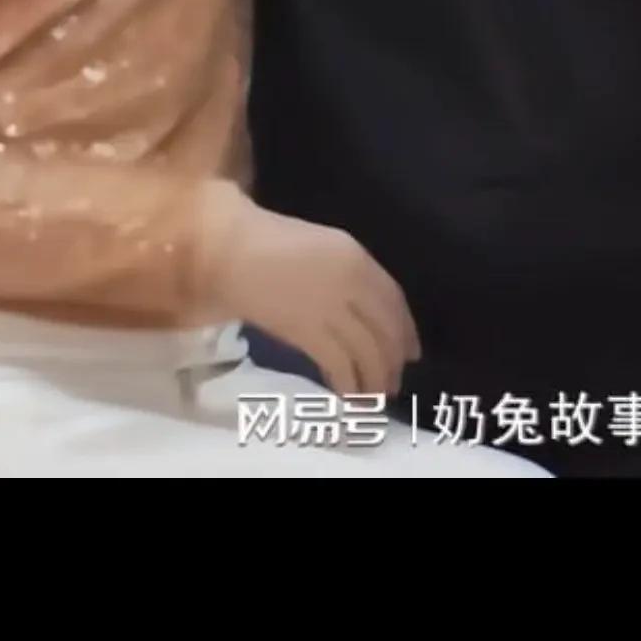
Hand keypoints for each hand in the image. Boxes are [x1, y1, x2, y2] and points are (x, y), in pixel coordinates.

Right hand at [189, 180, 419, 397]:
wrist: (229, 251)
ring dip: (374, 380)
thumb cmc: (271, 243)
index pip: (394, 301)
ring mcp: (329, 307)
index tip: (411, 354)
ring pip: (367, 352)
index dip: (407, 331)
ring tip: (373, 398)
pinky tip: (347, 395)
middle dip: (393, 362)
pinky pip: (339, 364)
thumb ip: (350, 275)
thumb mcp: (323, 246)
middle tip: (392, 383)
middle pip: (385, 331)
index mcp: (356, 257)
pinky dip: (349, 384)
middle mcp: (351, 282)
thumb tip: (370, 315)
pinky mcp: (306, 331)